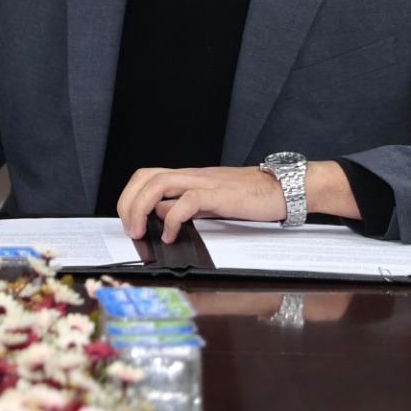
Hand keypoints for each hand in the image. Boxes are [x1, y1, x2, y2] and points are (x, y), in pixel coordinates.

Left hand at [115, 163, 287, 242]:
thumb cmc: (250, 195)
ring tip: (141, 230)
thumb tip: (161, 213)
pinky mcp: (219, 195)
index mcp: (189, 177)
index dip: (131, 195)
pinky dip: (172, 218)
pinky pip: (187, 201)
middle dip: (129, 201)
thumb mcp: (211, 201)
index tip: (128, 220)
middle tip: (129, 228)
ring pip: (160, 184)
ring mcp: (205, 183)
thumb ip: (186, 206)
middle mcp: (193, 176)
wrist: (282, 188)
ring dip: (142, 207)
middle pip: (147, 177)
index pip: (148, 176)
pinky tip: (171, 234)